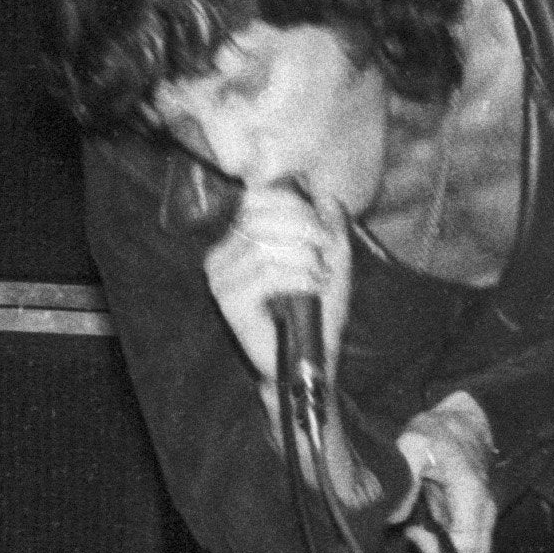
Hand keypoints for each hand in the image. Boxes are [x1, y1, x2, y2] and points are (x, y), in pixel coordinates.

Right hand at [203, 184, 353, 391]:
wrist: (310, 356)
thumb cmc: (318, 308)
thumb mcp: (332, 259)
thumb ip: (330, 226)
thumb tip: (326, 196)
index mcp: (239, 239)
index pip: (256, 199)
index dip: (294, 206)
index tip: (322, 231)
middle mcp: (222, 255)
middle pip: (258, 218)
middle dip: (303, 229)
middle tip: (326, 252)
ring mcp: (221, 280)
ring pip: (263, 247)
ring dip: (304, 257)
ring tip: (319, 275)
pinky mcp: (229, 303)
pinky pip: (265, 275)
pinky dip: (297, 277)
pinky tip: (310, 289)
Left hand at [395, 394, 500, 552]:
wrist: (459, 425)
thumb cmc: (439, 432)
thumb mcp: (418, 441)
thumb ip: (407, 475)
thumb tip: (396, 516)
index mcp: (473, 497)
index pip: (467, 540)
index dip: (440, 550)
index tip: (411, 539)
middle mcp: (480, 518)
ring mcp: (474, 529)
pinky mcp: (462, 535)